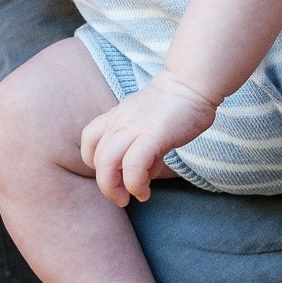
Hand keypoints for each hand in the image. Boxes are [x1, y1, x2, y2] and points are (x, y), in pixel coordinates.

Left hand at [81, 72, 219, 203]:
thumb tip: (147, 171)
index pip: (89, 140)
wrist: (191, 83)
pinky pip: (133, 165)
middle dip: (106, 186)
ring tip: (133, 197)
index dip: (95, 162)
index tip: (114, 174)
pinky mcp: (151, 135)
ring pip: (107, 163)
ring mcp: (133, 128)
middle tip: (122, 199)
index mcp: (116, 117)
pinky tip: (146, 190)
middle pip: (97, 159)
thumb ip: (143, 143)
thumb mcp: (148, 122)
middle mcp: (119, 122)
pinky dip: (135, 183)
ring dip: (114, 188)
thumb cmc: (177, 104)